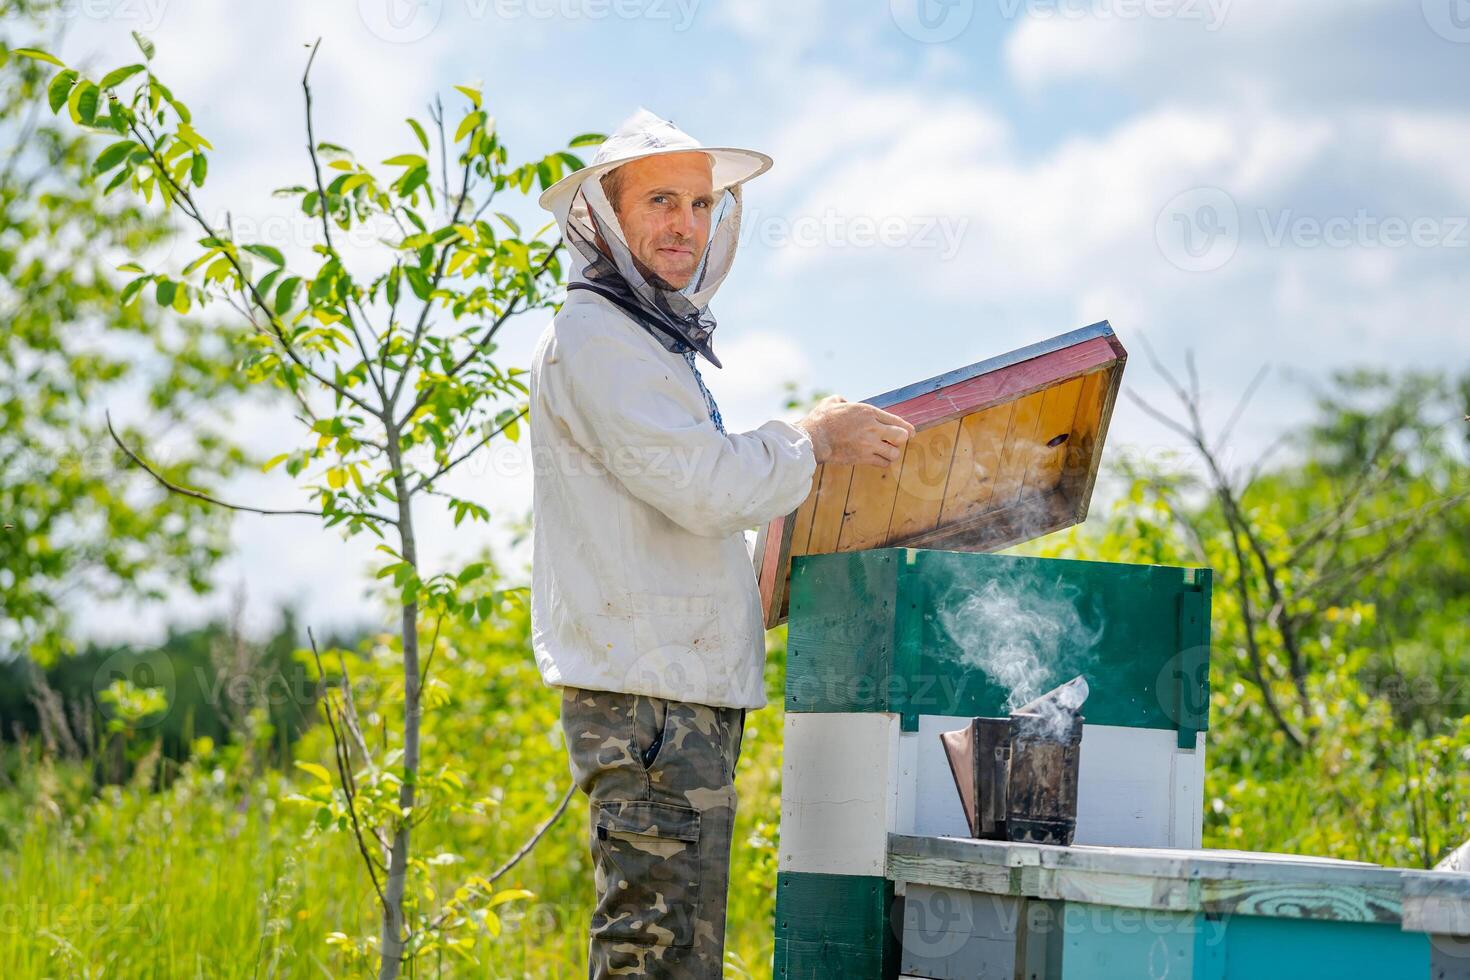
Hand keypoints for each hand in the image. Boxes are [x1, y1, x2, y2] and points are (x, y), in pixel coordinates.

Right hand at [796, 395, 915, 467]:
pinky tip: (877, 458)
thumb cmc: (821, 419)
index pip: (896, 420)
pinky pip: (883, 463)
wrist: (813, 438)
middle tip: (895, 441)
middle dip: (901, 439)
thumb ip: (843, 400)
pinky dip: (882, 461)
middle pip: (901, 436)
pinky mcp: (863, 458)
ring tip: (884, 450)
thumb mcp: (833, 401)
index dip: (906, 427)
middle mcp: (872, 428)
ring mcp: (869, 444)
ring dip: (891, 452)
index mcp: (867, 412)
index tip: (911, 432)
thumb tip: (844, 402)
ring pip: (894, 452)